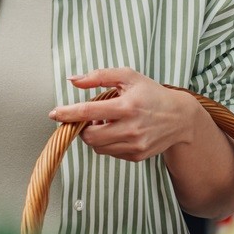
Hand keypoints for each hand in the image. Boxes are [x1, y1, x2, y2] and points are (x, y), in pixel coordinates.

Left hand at [48, 68, 196, 162]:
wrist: (179, 117)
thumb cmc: (151, 94)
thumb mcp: (128, 76)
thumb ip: (98, 76)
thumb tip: (73, 80)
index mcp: (127, 106)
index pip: (88, 112)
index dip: (67, 113)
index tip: (54, 114)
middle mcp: (131, 128)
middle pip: (89, 136)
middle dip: (82, 127)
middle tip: (89, 117)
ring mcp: (134, 145)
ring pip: (98, 147)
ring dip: (95, 135)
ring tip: (107, 122)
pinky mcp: (137, 156)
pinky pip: (110, 153)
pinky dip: (107, 143)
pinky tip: (117, 131)